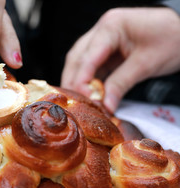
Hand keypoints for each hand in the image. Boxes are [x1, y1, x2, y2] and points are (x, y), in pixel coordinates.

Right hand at [61, 7, 179, 111]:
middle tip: (75, 104)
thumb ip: (121, 84)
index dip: (81, 80)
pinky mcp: (106, 48)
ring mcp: (102, 37)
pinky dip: (89, 80)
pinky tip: (89, 94)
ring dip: (78, 82)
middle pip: (76, 59)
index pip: (87, 57)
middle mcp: (101, 29)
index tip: (84, 100)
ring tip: (79, 102)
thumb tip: (105, 106)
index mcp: (110, 26)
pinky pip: (91, 65)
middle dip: (73, 82)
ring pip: (80, 62)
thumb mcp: (146, 64)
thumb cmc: (172, 40)